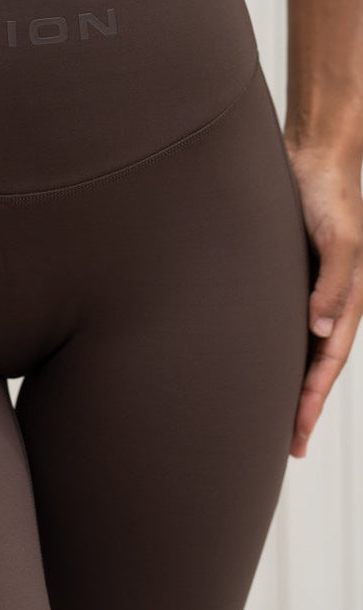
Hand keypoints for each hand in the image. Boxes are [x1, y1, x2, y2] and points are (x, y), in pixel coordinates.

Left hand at [283, 141, 362, 457]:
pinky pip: (283, 328)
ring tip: (275, 420)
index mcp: (349, 302)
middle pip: (315, 367)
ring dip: (289, 386)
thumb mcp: (341, 239)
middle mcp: (329, 305)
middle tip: (288, 447)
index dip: (313, 400)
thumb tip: (324, 329)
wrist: (314, 163)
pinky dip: (275, 354)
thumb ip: (336, 283)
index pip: (329, 363)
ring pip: (299, 352)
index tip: (298, 434)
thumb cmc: (331, 198)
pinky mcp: (288, 283)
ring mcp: (309, 295)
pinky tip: (261, 369)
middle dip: (303, 408)